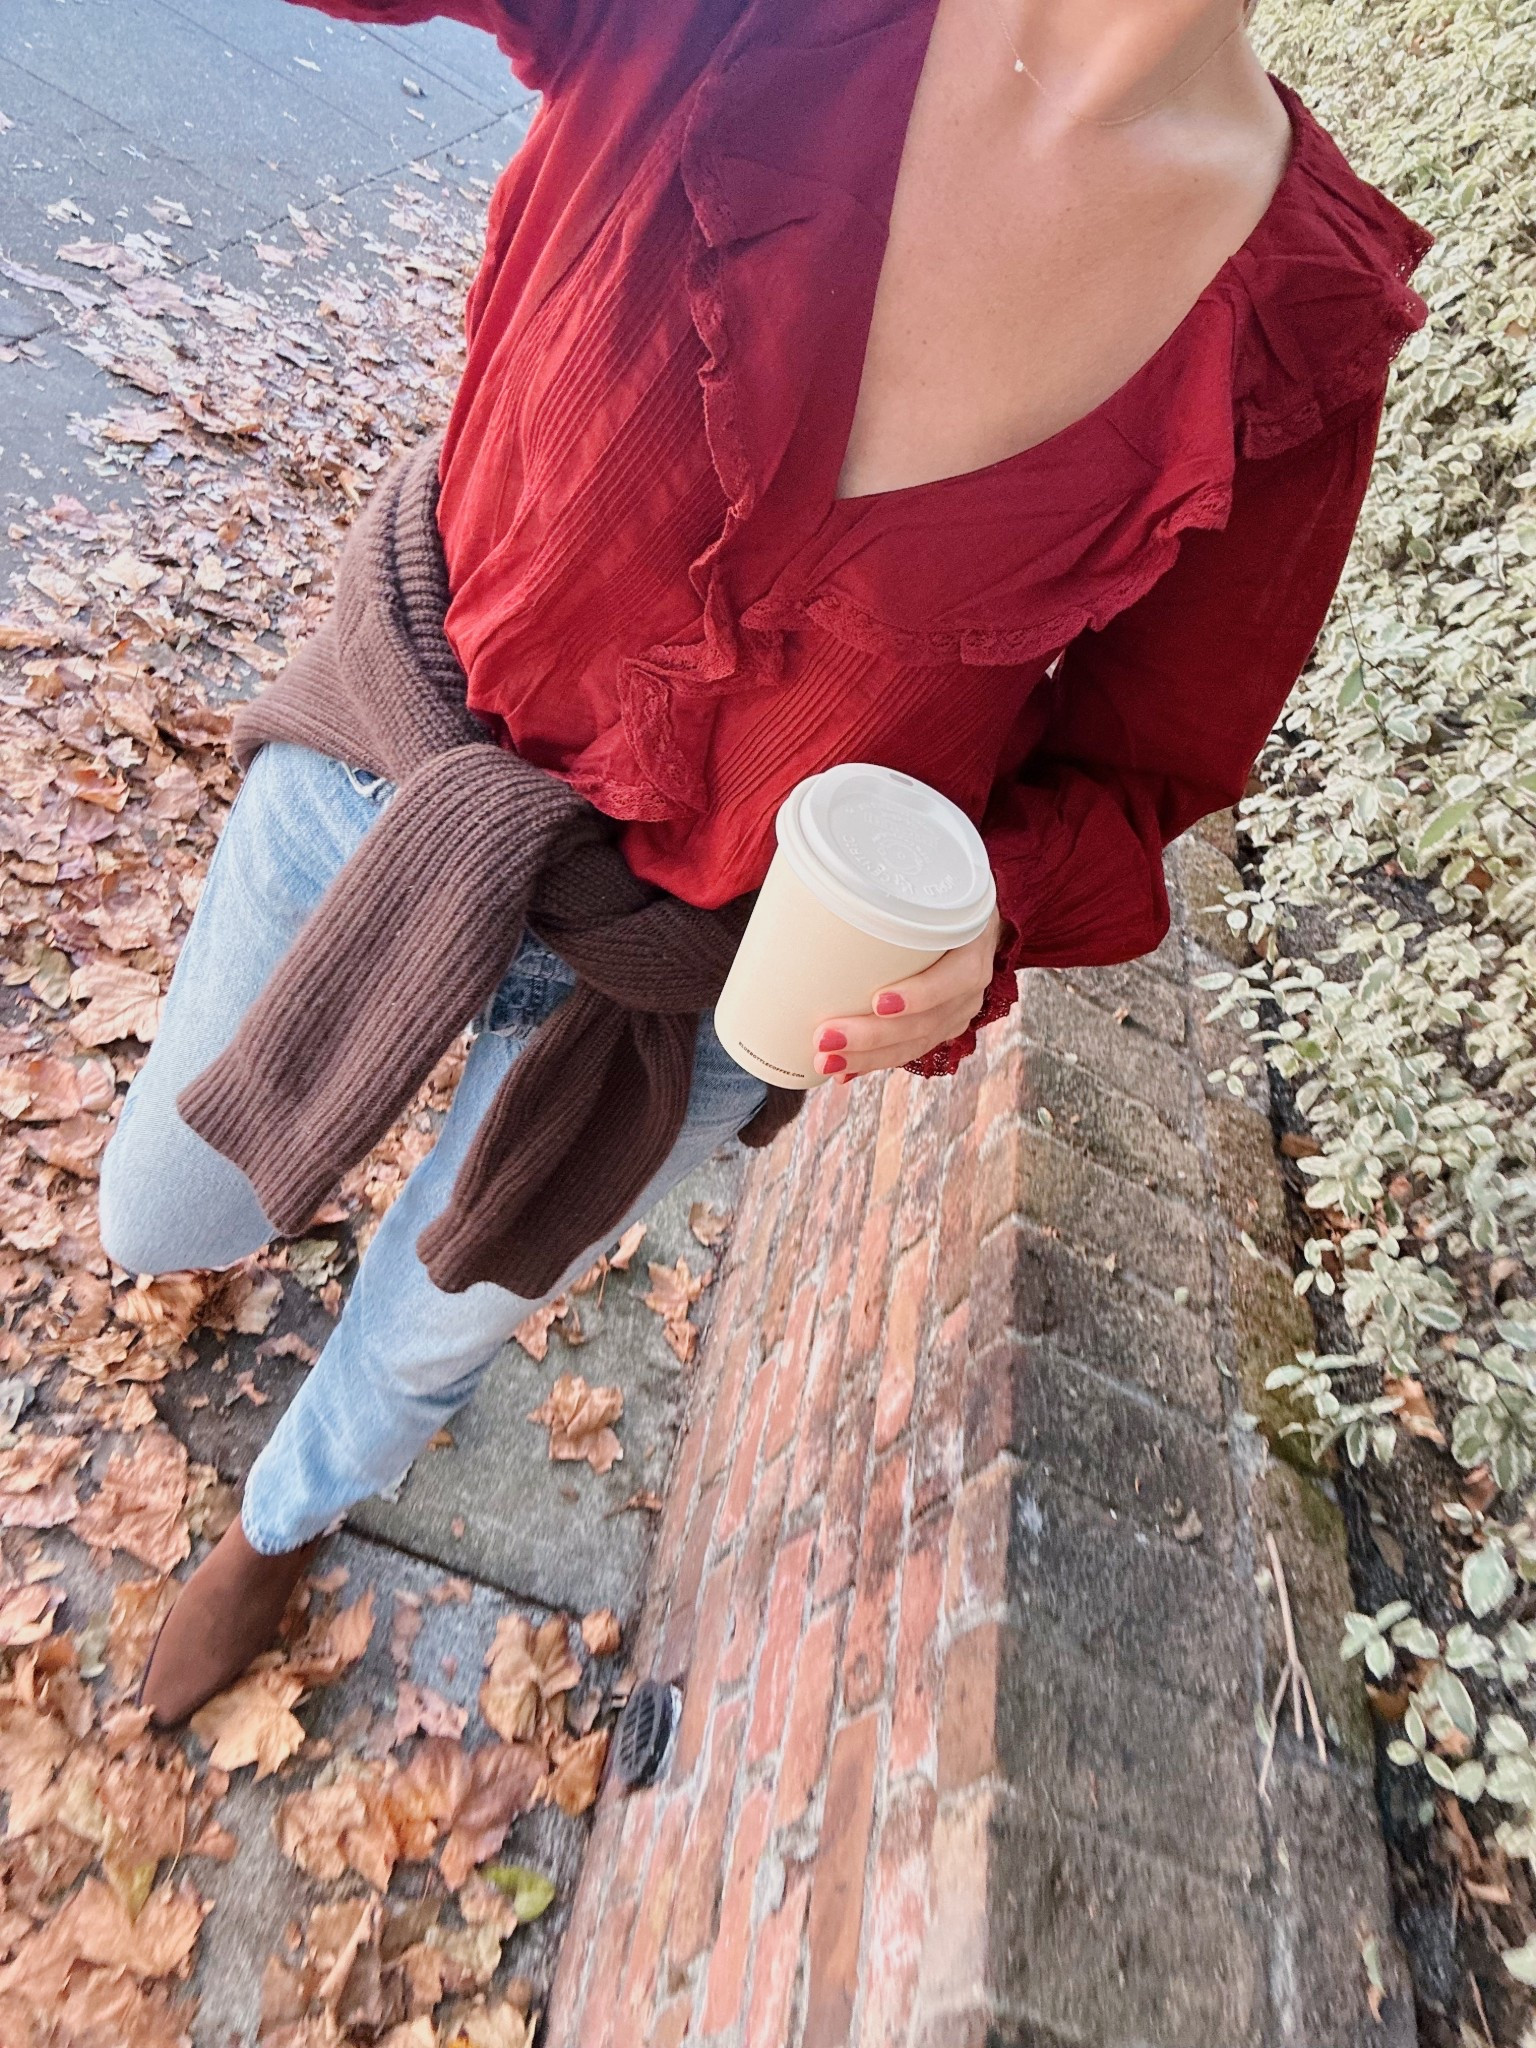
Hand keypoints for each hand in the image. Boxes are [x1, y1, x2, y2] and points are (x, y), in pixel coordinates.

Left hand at [810, 905, 1003, 1081]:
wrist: (971, 917)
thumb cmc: (936, 898)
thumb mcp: (923, 888)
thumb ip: (884, 894)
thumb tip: (810, 889)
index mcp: (973, 945)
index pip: (957, 977)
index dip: (921, 994)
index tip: (879, 1002)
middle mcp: (970, 987)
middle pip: (925, 1021)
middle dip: (873, 1036)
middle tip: (824, 1038)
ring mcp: (957, 1012)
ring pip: (915, 1044)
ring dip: (867, 1057)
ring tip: (825, 1062)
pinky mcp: (941, 1028)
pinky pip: (908, 1050)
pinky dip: (874, 1061)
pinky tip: (844, 1072)